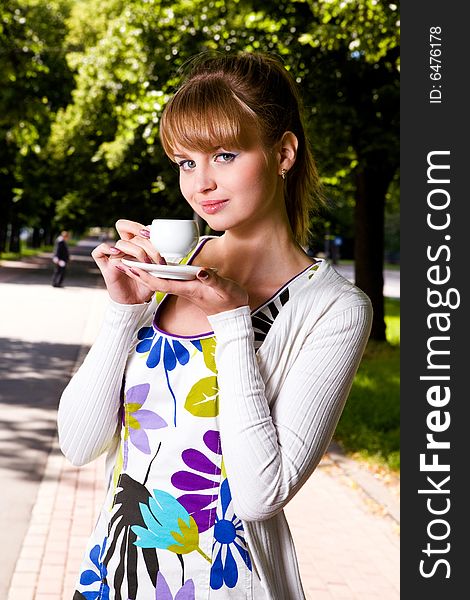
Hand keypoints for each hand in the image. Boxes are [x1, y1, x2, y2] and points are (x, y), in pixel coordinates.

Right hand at [91, 219, 164, 303]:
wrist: (135, 303)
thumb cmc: (146, 286)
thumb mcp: (157, 271)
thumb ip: (160, 258)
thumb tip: (169, 247)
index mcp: (135, 245)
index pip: (135, 227)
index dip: (143, 227)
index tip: (155, 237)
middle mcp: (124, 249)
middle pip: (125, 228)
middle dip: (141, 235)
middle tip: (153, 248)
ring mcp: (114, 257)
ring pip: (120, 243)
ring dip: (136, 251)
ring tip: (146, 263)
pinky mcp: (106, 268)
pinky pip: (98, 253)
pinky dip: (106, 249)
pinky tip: (117, 254)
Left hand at [116, 263, 248, 315]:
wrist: (234, 315)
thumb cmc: (231, 301)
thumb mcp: (225, 289)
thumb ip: (212, 280)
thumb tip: (201, 271)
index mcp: (188, 289)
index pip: (161, 283)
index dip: (145, 276)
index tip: (131, 267)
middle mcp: (183, 289)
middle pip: (154, 282)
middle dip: (136, 273)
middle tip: (120, 262)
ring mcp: (185, 289)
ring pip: (159, 280)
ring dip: (143, 273)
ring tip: (128, 262)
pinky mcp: (189, 287)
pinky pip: (168, 279)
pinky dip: (156, 272)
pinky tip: (150, 265)